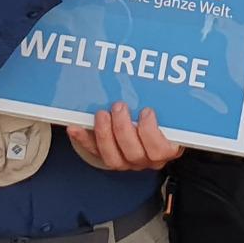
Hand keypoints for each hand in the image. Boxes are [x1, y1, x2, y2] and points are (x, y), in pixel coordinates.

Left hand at [68, 103, 182, 170]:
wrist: (144, 130)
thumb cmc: (158, 118)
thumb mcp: (168, 110)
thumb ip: (167, 102)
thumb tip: (165, 81)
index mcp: (164, 148)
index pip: (160, 150)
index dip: (151, 133)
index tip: (146, 112)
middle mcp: (144, 159)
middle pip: (134, 154)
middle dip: (124, 128)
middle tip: (119, 106)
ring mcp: (125, 161)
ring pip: (113, 158)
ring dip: (105, 134)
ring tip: (102, 114)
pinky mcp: (106, 157)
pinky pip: (93, 152)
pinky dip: (83, 139)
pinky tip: (76, 127)